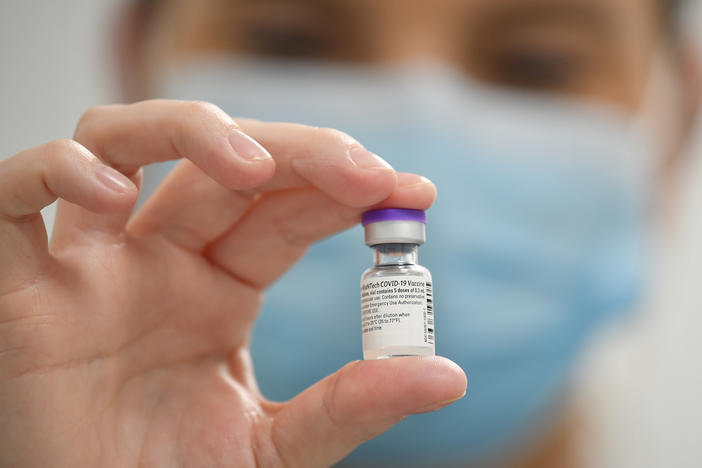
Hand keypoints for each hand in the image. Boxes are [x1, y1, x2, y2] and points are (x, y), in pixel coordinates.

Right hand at [0, 100, 466, 466]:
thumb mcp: (277, 447)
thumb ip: (351, 406)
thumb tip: (448, 377)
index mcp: (218, 288)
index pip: (284, 208)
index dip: (342, 187)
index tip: (411, 190)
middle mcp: (157, 260)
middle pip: (220, 161)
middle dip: (296, 152)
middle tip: (364, 172)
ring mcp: (89, 267)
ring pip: (119, 142)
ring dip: (186, 130)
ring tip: (250, 165)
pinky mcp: (19, 292)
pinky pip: (12, 198)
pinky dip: (54, 170)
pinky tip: (110, 191)